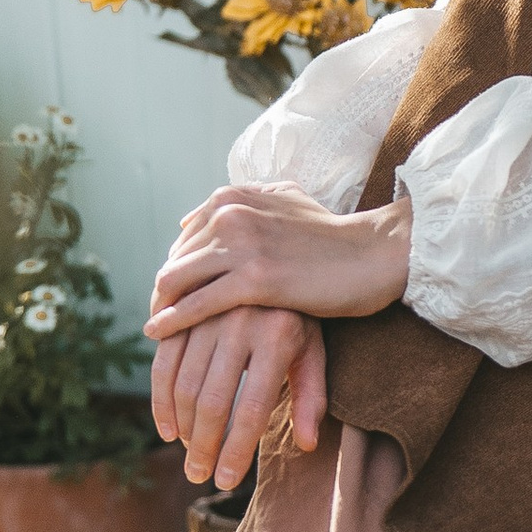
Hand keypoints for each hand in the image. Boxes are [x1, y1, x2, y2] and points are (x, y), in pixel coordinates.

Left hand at [145, 182, 410, 339]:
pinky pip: (196, 303)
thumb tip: (193, 216)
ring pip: (175, 280)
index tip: (171, 294)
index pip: (184, 237)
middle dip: (163, 291)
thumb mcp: (286, 202)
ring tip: (158, 331)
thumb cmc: (335, 236)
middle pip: (174, 259)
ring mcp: (241, 246)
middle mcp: (230, 214)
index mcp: (233, 197)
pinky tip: (158, 334)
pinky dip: (172, 320)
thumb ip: (244, 203)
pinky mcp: (253, 279)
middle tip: (159, 317)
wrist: (373, 254)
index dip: (176, 268)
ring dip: (161, 308)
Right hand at [151, 306, 326, 493]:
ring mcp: (207, 315)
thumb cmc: (299, 316)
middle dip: (203, 446)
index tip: (225, 480)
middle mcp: (240, 324)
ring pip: (184, 384)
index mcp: (278, 337)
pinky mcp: (182, 311)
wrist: (271, 256)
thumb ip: (311, 396)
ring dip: (181, 428)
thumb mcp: (314, 350)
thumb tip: (307, 444)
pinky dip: (160, 399)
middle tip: (199, 475)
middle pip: (212, 401)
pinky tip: (167, 429)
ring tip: (189, 455)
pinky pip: (164, 362)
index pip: (252, 408)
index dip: (236, 449)